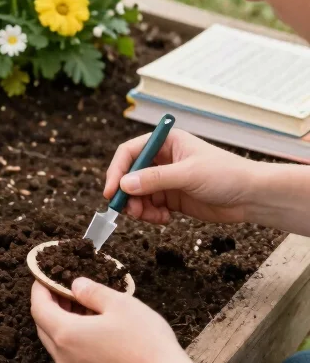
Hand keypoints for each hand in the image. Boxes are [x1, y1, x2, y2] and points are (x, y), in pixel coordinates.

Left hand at [31, 278, 186, 362]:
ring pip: (56, 344)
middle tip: (65, 288)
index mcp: (66, 335)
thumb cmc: (144, 341)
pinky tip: (93, 330)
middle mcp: (63, 358)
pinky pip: (69, 358)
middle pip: (43, 327)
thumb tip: (75, 285)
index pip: (38, 308)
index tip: (45, 275)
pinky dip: (72, 341)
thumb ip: (91, 291)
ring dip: (61, 323)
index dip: (39, 289)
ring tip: (82, 307)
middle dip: (49, 305)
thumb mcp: (119, 304)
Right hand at [105, 128, 260, 225]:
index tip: (112, 191)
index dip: (117, 170)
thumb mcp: (188, 174)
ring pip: (138, 194)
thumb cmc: (225, 175)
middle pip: (130, 175)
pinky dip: (151, 215)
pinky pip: (151, 207)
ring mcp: (167, 180)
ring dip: (139, 208)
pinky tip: (165, 219)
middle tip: (129, 211)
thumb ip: (155, 179)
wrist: (250, 197)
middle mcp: (163, 159)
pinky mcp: (172, 198)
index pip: (130, 152)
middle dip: (127, 193)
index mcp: (166, 142)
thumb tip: (124, 185)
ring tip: (151, 217)